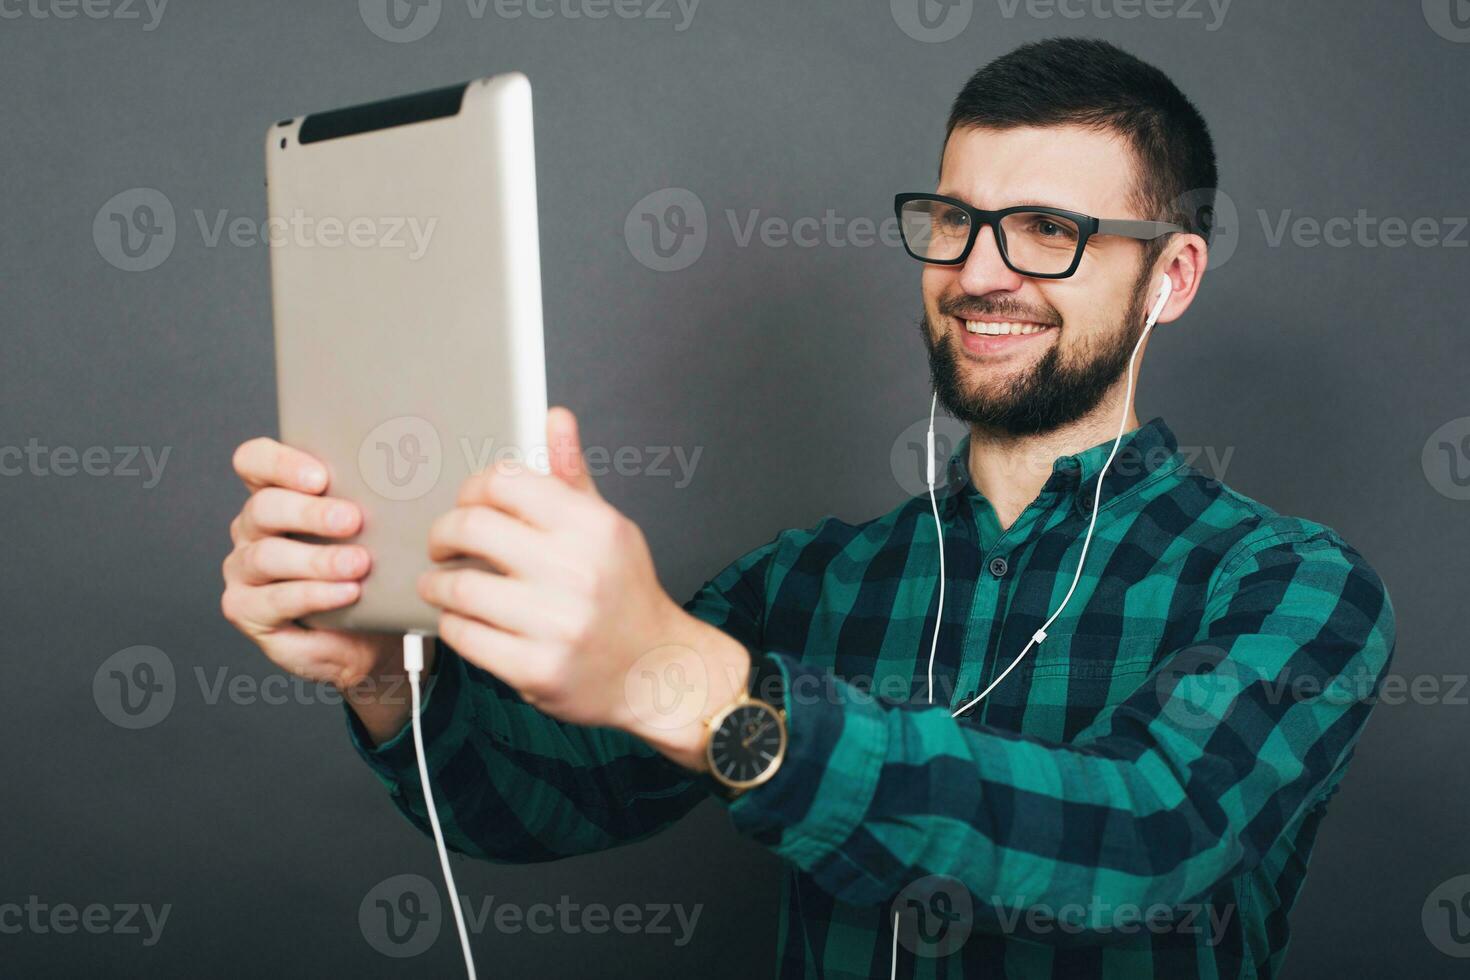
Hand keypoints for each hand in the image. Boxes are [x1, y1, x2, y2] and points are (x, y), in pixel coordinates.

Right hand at [221, 438, 418, 742]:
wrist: (369, 638)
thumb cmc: (368, 575)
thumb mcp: (373, 534)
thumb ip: (372, 503)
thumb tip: (409, 475)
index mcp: (276, 495)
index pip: (255, 461)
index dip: (280, 463)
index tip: (321, 476)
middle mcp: (252, 529)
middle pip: (264, 508)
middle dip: (311, 513)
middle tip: (353, 520)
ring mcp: (243, 571)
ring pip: (268, 556)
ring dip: (318, 559)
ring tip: (359, 564)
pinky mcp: (246, 610)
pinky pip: (276, 599)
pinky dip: (315, 595)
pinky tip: (347, 592)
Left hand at [418, 407, 748, 768]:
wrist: (656, 669)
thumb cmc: (625, 595)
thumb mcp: (608, 528)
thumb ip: (573, 476)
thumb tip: (555, 418)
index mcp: (592, 526)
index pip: (505, 482)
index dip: (472, 490)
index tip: (467, 505)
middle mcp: (576, 571)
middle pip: (470, 528)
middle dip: (442, 534)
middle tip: (441, 544)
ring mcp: (556, 623)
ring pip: (458, 586)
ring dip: (437, 583)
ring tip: (441, 584)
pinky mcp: (536, 668)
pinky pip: (465, 635)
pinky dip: (452, 623)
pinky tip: (461, 618)